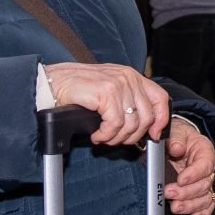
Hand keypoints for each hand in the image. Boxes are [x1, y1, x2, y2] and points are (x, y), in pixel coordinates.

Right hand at [43, 62, 170, 147]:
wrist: (53, 83)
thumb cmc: (78, 89)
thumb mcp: (110, 91)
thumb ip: (129, 102)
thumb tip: (147, 126)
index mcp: (132, 76)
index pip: (160, 99)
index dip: (161, 120)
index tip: (153, 135)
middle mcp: (128, 78)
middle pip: (147, 117)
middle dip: (132, 136)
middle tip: (115, 139)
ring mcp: (118, 84)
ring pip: (131, 124)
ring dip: (115, 138)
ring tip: (103, 137)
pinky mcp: (106, 93)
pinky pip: (115, 125)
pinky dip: (105, 135)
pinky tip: (96, 134)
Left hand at [162, 118, 214, 214]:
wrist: (175, 141)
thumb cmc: (177, 136)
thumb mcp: (176, 131)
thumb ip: (176, 138)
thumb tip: (177, 148)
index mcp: (204, 150)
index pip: (204, 164)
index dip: (194, 174)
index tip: (180, 179)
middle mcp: (207, 168)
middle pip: (204, 184)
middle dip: (186, 192)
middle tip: (169, 194)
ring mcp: (203, 182)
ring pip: (204, 197)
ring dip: (190, 205)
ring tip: (176, 208)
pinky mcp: (199, 193)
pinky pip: (206, 205)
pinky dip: (202, 213)